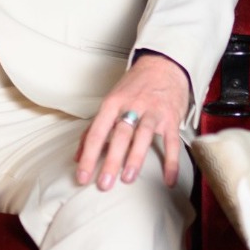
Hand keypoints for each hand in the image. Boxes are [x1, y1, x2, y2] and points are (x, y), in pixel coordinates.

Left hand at [75, 53, 189, 190]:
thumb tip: (78, 156)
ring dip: (135, 158)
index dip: (88, 155)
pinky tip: (169, 179)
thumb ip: (94, 128)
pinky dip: (171, 161)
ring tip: (128, 178)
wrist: (163, 64)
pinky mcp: (171, 117)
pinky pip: (172, 141)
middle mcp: (132, 106)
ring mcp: (153, 111)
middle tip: (104, 184)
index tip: (82, 176)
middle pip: (120, 135)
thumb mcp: (111, 101)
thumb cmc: (134, 86)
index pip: (97, 131)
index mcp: (113, 103)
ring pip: (143, 135)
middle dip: (111, 161)